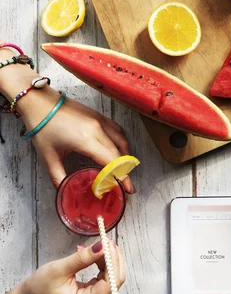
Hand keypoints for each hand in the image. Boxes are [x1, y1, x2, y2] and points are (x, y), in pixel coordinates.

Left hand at [0, 45, 134, 190]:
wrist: (40, 102)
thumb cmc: (42, 126)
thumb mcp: (48, 157)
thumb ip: (59, 177)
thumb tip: (65, 191)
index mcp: (86, 140)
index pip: (112, 162)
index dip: (122, 177)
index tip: (127, 189)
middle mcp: (97, 129)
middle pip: (119, 154)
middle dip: (124, 171)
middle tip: (124, 184)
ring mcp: (99, 120)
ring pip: (121, 140)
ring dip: (124, 156)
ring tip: (122, 169)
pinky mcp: (98, 115)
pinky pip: (116, 130)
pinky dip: (120, 142)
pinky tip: (116, 150)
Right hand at [0, 240, 124, 293]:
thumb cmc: (40, 287)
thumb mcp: (61, 269)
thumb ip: (84, 258)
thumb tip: (103, 245)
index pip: (111, 283)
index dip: (113, 261)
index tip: (108, 242)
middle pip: (115, 281)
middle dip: (113, 259)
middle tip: (105, 240)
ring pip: (112, 279)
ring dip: (107, 260)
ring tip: (96, 246)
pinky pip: (104, 279)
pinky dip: (102, 265)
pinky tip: (92, 255)